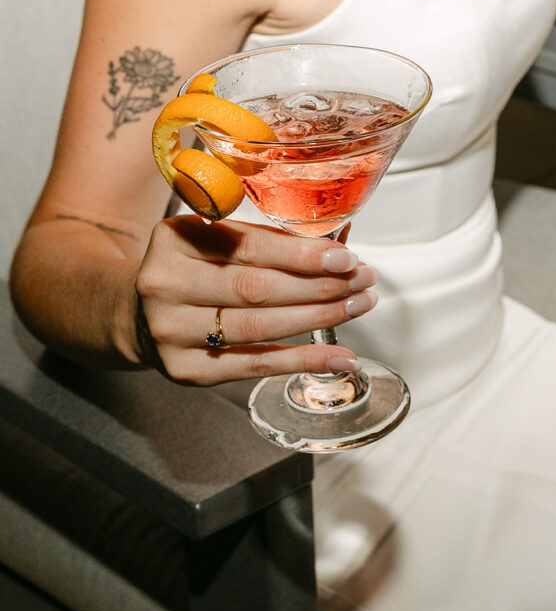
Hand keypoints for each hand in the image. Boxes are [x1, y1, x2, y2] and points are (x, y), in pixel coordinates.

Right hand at [134, 214, 377, 385]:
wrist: (138, 314)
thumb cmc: (191, 269)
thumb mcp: (210, 239)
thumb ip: (261, 239)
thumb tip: (334, 247)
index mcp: (174, 240)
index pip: (248, 247)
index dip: (301, 254)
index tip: (344, 257)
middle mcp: (166, 285)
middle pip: (257, 289)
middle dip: (320, 285)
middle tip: (363, 281)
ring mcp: (173, 332)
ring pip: (260, 328)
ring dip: (319, 319)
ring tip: (358, 306)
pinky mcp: (187, 371)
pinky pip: (256, 366)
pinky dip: (304, 361)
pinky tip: (341, 357)